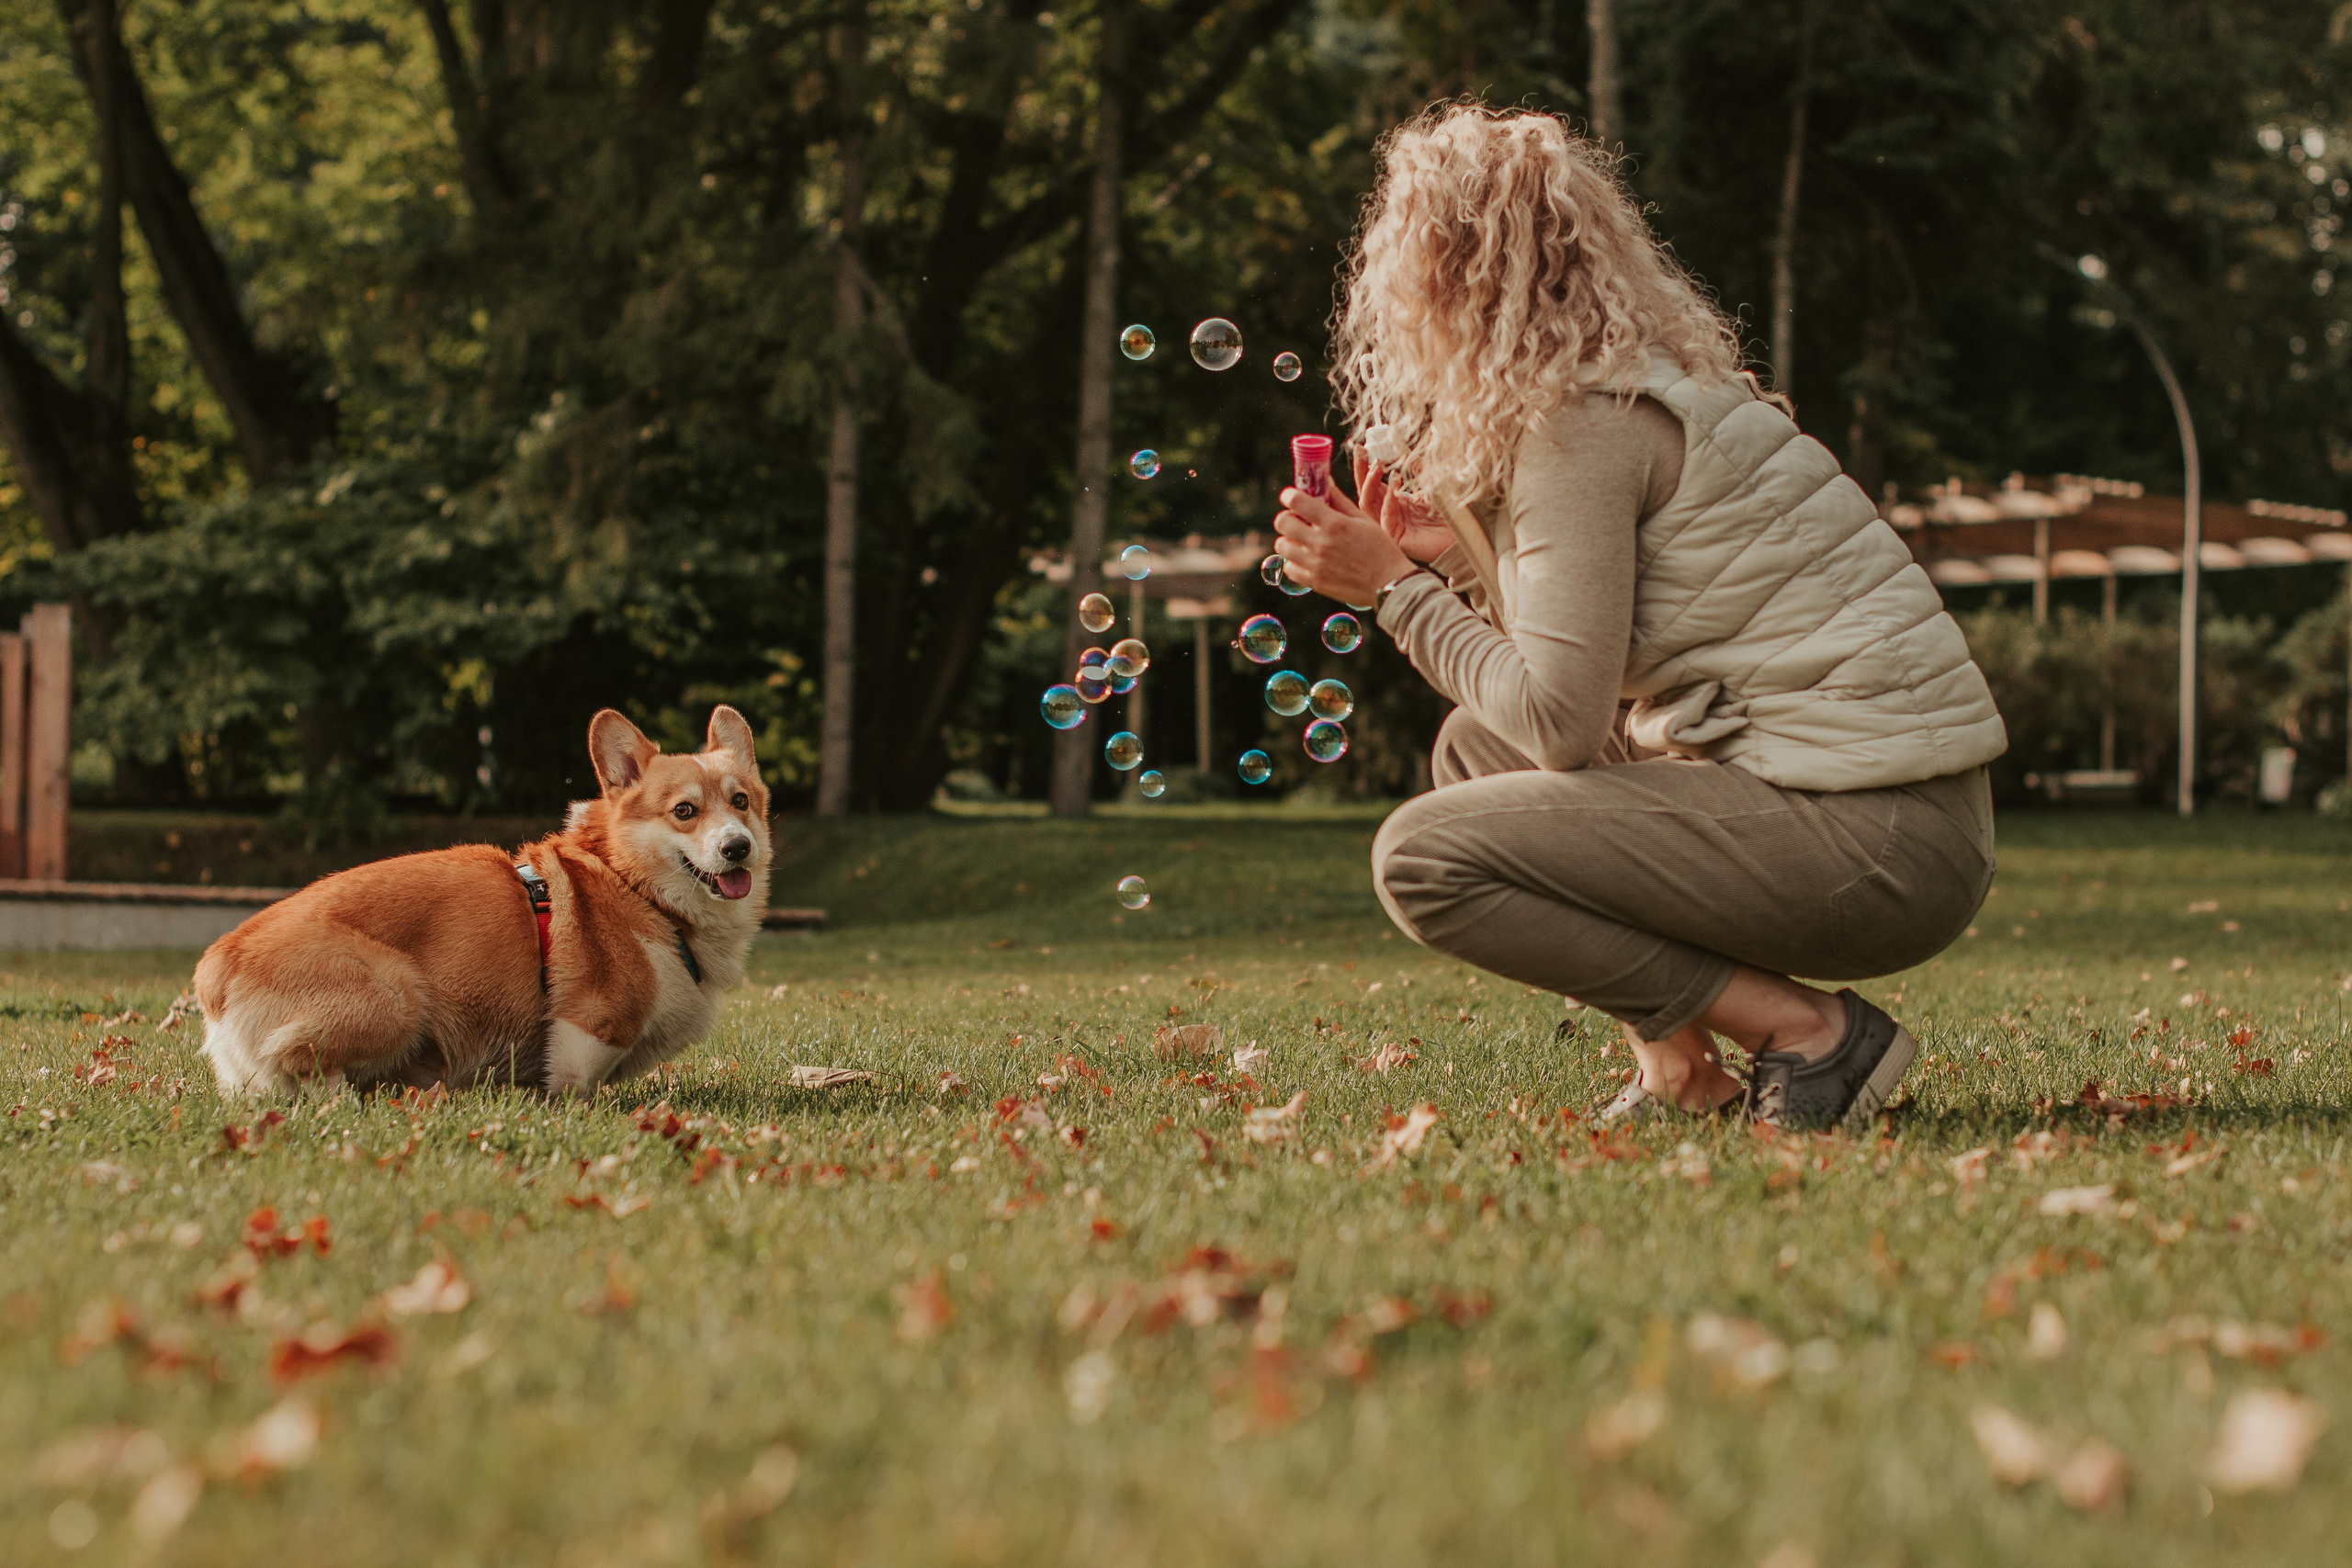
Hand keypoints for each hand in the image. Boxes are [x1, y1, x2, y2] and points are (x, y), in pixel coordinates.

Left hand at [1272, 481, 1415, 608]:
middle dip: (1287, 517)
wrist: (1389, 584)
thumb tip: (1325, 482)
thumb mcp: (1363, 520)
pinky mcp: (1314, 582)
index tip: (1290, 497)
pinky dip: (1294, 562)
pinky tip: (1306, 559)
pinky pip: (1289, 569)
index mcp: (1334, 523)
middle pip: (1282, 523)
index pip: (1296, 501)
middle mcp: (1321, 542)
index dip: (1289, 496)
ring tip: (1303, 542)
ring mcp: (1315, 564)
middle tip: (1298, 521)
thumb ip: (1339, 501)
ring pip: (1282, 545)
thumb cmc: (1380, 549)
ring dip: (1289, 540)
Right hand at [1353, 449, 1454, 563]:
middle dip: (1361, 470)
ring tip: (1377, 465)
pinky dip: (1389, 499)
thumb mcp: (1430, 484)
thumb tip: (1405, 450)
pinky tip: (1395, 483)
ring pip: (1368, 504)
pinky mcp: (1397, 537)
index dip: (1365, 466)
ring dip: (1370, 483)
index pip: (1372, 483)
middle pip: (1365, 492)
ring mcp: (1391, 526)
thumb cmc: (1450, 512)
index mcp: (1395, 502)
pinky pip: (1385, 517)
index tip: (1361, 447)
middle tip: (1360, 452)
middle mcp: (1389, 514)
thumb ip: (1416, 470)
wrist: (1466, 534)